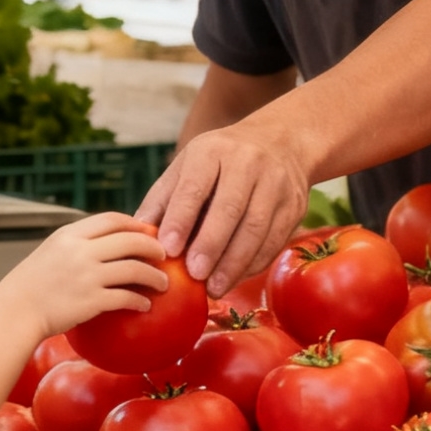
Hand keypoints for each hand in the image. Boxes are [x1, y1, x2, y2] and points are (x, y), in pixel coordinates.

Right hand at [0, 213, 165, 340]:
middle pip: (131, 241)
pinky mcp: (92, 301)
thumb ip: (76, 245)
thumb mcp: (50, 252)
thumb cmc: (31, 285)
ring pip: (135, 269)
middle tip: (165, 255)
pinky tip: (145, 305)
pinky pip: (126, 298)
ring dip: (155, 277)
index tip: (148, 232)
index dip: (135, 224)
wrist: (15, 312)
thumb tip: (107, 245)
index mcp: (69, 235)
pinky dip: (140, 301)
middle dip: (154, 247)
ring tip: (163, 283)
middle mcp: (80, 251)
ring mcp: (87, 276)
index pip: (111, 219)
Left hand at [135, 123, 309, 298]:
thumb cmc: (220, 162)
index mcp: (211, 151)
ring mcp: (276, 183)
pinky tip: (235, 278)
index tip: (168, 249)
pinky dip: (254, 263)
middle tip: (194, 274)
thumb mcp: (187, 167)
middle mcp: (247, 163)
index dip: (181, 219)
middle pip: (230, 208)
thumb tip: (136, 235)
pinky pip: (275, 239)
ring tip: (214, 288)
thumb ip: (163, 200)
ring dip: (234, 262)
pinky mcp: (295, 205)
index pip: (194, 187)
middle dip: (211, 245)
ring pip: (256, 227)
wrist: (280, 143)